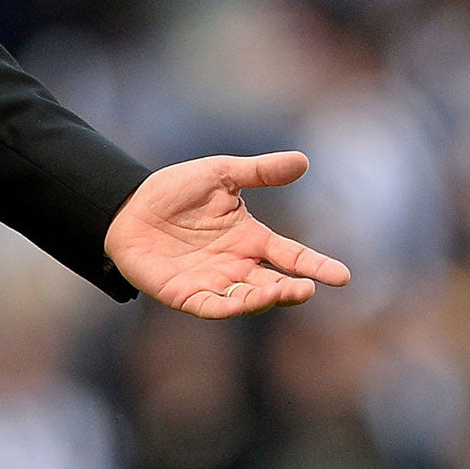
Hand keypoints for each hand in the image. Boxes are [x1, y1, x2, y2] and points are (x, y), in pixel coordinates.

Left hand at [105, 152, 350, 318]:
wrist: (126, 205)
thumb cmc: (174, 190)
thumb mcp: (219, 174)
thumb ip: (259, 172)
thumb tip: (302, 161)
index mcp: (251, 239)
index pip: (292, 256)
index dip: (316, 266)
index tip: (342, 276)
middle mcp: (237, 265)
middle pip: (274, 284)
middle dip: (292, 289)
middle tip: (308, 288)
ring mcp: (213, 282)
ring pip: (247, 299)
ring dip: (265, 299)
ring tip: (283, 293)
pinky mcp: (185, 294)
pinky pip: (211, 307)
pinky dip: (228, 307)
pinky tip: (241, 302)